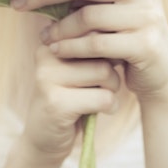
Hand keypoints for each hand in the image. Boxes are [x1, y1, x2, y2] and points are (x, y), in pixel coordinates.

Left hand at [12, 0, 167, 107]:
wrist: (159, 73)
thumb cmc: (123, 34)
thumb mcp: (109, 5)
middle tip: (18, 5)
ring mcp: (148, 15)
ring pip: (88, 15)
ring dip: (59, 28)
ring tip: (44, 36)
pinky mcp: (146, 44)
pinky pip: (97, 44)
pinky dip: (72, 47)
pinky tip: (57, 51)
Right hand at [18, 43, 120, 167]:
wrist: (45, 138)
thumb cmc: (71, 97)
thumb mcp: (81, 68)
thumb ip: (94, 49)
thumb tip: (122, 33)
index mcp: (52, 40)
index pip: (92, 30)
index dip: (108, 48)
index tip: (109, 63)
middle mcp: (46, 53)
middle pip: (101, 50)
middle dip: (112, 70)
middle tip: (104, 86)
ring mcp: (47, 78)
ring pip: (104, 71)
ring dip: (112, 89)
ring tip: (101, 97)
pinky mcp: (56, 103)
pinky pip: (103, 98)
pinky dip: (111, 106)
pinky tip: (101, 111)